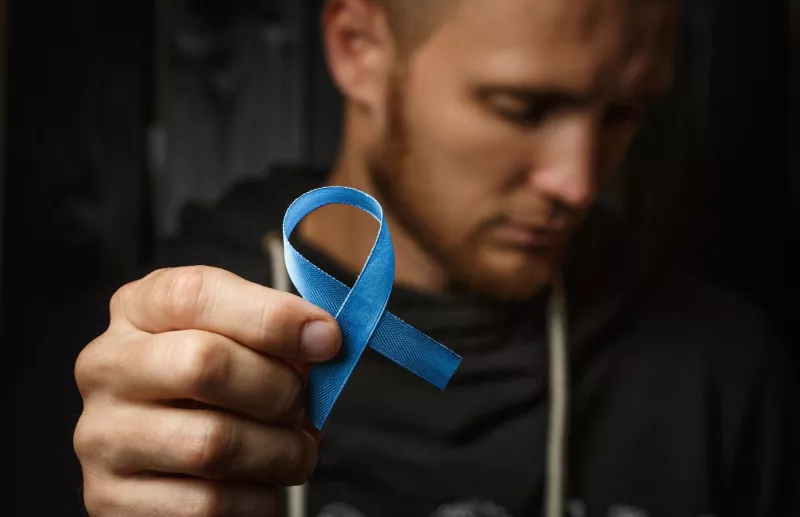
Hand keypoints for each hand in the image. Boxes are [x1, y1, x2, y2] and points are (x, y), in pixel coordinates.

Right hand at [74, 266, 340, 515]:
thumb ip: (272, 329)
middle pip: (203, 363)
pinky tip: (261, 484)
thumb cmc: (214, 386)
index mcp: (138, 309)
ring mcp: (102, 435)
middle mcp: (107, 366)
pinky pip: (207, 503)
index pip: (195, 293)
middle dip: (277, 388)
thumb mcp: (233, 338)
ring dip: (279, 451)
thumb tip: (322, 339)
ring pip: (211, 443)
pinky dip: (256, 498)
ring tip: (296, 449)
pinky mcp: (110, 498)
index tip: (327, 339)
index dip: (272, 316)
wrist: (166, 460)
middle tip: (302, 404)